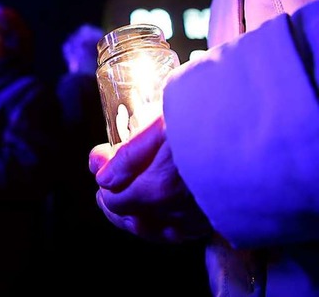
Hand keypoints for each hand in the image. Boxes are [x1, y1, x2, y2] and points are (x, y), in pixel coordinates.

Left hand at [89, 115, 211, 242]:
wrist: (256, 132)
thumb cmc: (208, 122)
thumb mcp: (161, 126)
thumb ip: (128, 154)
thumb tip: (100, 172)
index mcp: (157, 187)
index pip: (112, 195)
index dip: (101, 175)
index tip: (100, 158)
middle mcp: (174, 210)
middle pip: (129, 217)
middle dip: (111, 202)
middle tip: (104, 188)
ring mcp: (194, 219)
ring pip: (151, 230)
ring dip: (130, 217)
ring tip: (122, 205)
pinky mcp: (212, 220)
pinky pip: (177, 234)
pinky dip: (159, 228)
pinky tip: (155, 218)